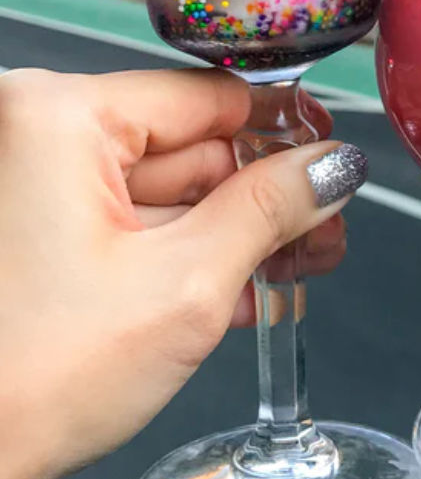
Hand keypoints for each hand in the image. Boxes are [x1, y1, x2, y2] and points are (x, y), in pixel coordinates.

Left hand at [0, 67, 359, 478]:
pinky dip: (184, 252)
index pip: (204, 97)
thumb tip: (331, 166)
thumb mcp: (185, 285)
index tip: (329, 155)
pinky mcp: (31, 231)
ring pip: (164, 190)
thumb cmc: (29, 381)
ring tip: (295, 263)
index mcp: (58, 116)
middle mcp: (34, 134)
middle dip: (262, 194)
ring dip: (234, 231)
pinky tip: (242, 287)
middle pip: (188, 145)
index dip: (280, 130)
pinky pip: (128, 222)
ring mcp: (30, 185)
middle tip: (323, 225)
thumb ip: (271, 210)